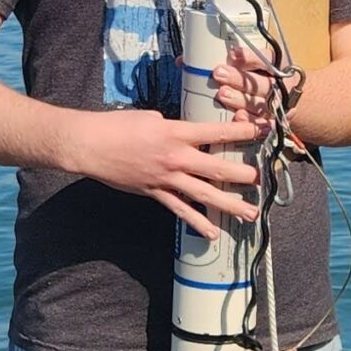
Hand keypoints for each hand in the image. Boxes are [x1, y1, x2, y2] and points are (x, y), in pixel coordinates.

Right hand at [63, 108, 260, 239]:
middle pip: (215, 167)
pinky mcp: (154, 192)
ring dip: (228, 204)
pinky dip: (197, 222)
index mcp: (175, 132)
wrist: (89, 145)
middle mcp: (175, 157)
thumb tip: (189, 133)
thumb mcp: (151, 117)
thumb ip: (174, 126)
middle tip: (260, 180)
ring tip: (249, 212)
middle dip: (241, 174)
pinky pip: (180, 210)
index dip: (241, 133)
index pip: (215, 133)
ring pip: (203, 193)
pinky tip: (212, 233)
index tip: (261, 131)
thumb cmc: (117, 126)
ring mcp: (165, 178)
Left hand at [212, 39, 293, 129]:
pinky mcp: (275, 124)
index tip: (233, 54)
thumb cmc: (271, 77)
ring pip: (261, 105)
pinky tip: (238, 116)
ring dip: (241, 100)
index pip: (268, 60)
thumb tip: (230, 55)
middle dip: (240, 79)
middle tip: (219, 73)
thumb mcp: (266, 62)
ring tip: (223, 93)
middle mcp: (284, 87)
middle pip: (262, 84)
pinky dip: (251, 121)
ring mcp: (280, 108)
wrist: (294, 100)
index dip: (251, 57)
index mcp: (282, 67)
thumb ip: (250, 58)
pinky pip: (263, 125)